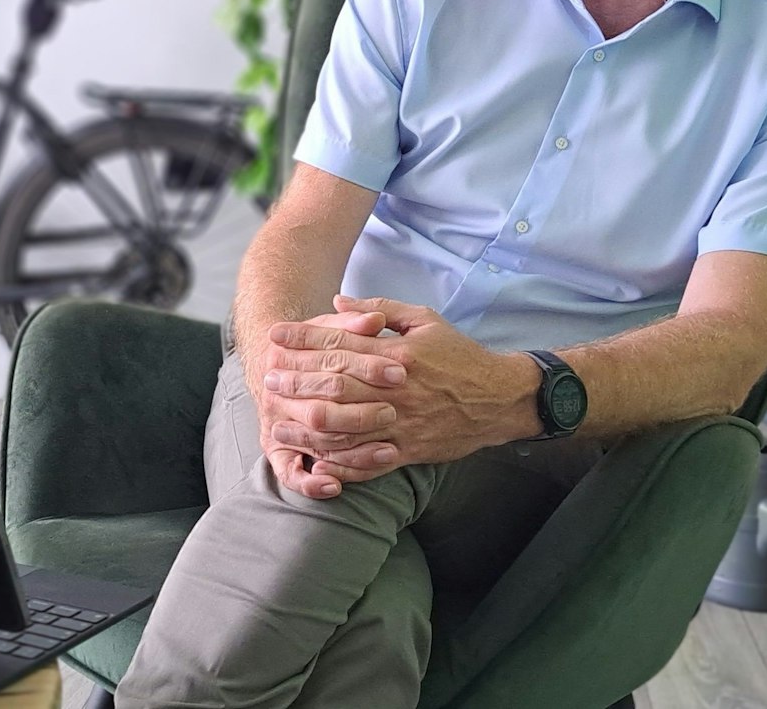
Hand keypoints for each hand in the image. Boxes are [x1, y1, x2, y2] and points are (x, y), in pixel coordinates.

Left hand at [270, 295, 538, 485]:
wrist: (499, 399)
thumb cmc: (460, 355)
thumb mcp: (424, 320)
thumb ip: (380, 309)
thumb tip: (337, 302)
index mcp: (397, 354)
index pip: (339, 344)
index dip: (303, 339)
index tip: (276, 337)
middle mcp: (395, 390)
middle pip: (334, 386)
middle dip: (296, 381)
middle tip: (267, 377)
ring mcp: (400, 424)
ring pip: (345, 429)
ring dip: (307, 427)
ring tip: (279, 422)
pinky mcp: (408, 451)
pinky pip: (367, 462)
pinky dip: (339, 463)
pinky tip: (314, 460)